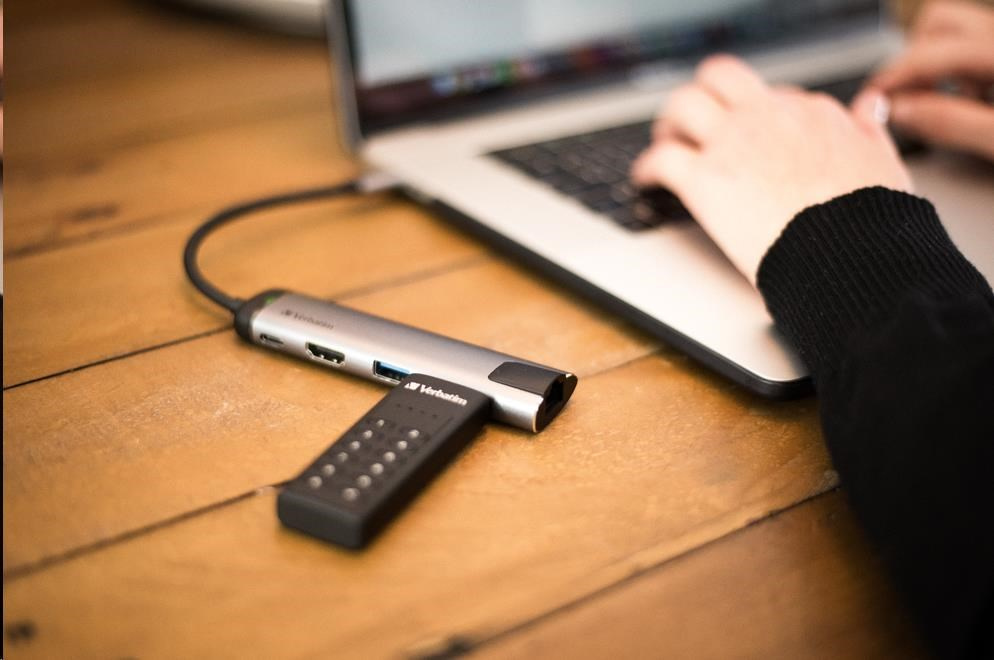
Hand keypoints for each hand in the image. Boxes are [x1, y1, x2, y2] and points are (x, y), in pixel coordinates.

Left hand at [632, 55, 911, 284]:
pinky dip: (646, 168)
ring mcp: (732, 144)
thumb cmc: (868, 219)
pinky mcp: (704, 179)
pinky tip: (644, 180)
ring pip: (683, 104)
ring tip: (665, 143)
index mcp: (811, 114)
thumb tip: (868, 108)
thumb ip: (869, 131)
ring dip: (669, 123)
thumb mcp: (885, 162)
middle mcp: (767, 118)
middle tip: (692, 122)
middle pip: (721, 78)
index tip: (745, 133)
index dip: (753, 115)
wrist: (847, 251)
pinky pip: (660, 158)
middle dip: (703, 95)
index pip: (772, 96)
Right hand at [869, 0, 993, 160]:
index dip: (894, 76)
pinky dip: (960, 78)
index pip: (933, 50)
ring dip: (936, 68)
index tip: (868, 102)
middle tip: (904, 105)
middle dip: (914, 62)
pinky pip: (975, 57)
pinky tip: (972, 108)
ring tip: (942, 108)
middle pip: (941, 27)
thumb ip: (949, 123)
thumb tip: (899, 111)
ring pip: (955, 37)